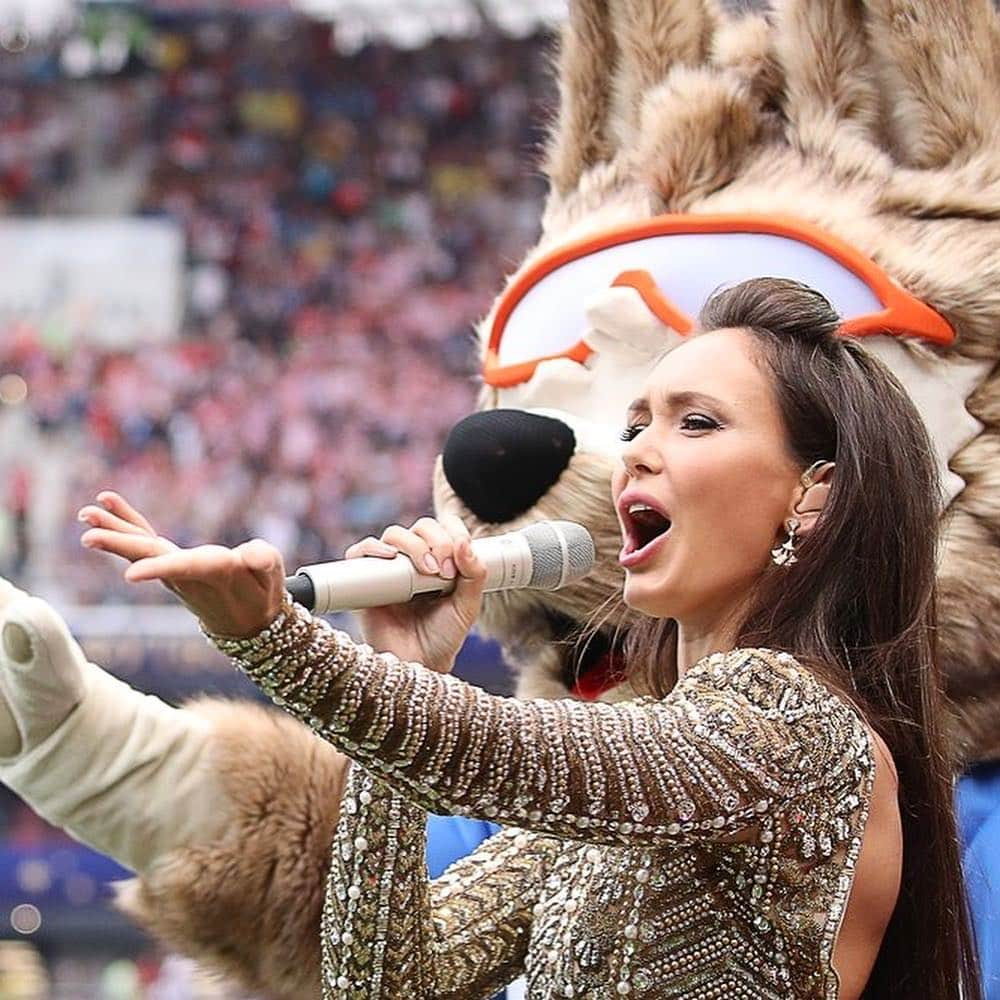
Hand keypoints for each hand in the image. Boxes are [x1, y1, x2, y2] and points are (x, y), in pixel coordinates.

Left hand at [78, 492, 284, 637]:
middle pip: (151, 556)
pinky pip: (146, 538)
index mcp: (216, 574)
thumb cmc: (263, 591)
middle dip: (121, 545)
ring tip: (85, 513)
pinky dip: (128, 521)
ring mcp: (175, 569)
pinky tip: (107, 502)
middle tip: (88, 536)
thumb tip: (253, 555)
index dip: (160, 569)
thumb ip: (265, 562)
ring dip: (113, 530)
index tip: (130, 574)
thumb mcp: (273, 577)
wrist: (246, 619)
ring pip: (141, 547)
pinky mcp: (172, 561)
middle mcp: (187, 574)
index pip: (186, 569)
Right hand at [345, 514, 486, 672]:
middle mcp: (414, 560)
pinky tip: (389, 557)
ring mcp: (389, 569)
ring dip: (413, 545)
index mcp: (440, 560)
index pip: (444, 527)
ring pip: (395, 534)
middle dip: (437, 541)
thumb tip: (464, 542)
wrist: (418, 665)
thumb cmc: (443, 637)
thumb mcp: (467, 606)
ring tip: (426, 571)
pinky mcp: (366, 581)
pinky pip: (360, 552)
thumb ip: (474, 575)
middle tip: (445, 571)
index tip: (461, 555)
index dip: (453, 531)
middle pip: (421, 527)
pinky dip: (372, 548)